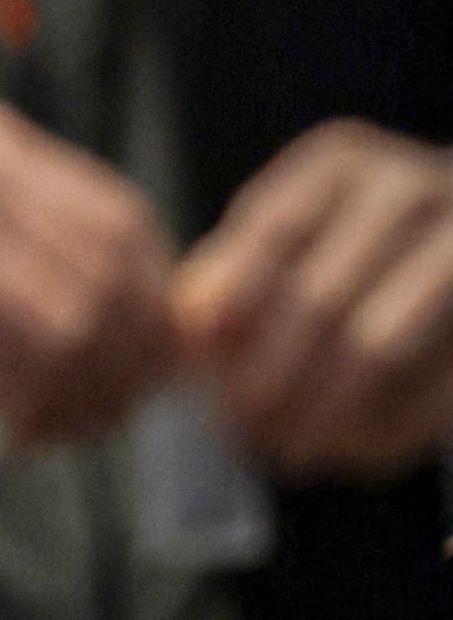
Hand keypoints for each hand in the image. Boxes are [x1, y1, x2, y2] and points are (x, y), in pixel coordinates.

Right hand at [0, 98, 178, 441]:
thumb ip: (32, 233)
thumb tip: (146, 316)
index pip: (121, 217)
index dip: (154, 294)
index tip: (154, 352)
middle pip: (111, 278)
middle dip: (130, 359)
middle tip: (117, 408)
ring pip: (77, 331)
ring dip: (87, 396)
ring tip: (63, 426)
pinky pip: (22, 376)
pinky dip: (37, 416)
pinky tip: (15, 430)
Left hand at [172, 122, 452, 473]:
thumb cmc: (351, 248)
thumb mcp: (291, 239)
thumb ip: (235, 270)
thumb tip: (191, 323)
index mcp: (344, 163)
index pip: (274, 234)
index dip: (231, 309)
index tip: (201, 369)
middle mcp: (411, 193)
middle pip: (319, 301)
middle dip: (269, 378)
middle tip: (238, 430)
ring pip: (376, 347)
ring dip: (320, 412)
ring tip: (287, 451)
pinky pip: (433, 390)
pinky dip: (384, 432)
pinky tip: (349, 456)